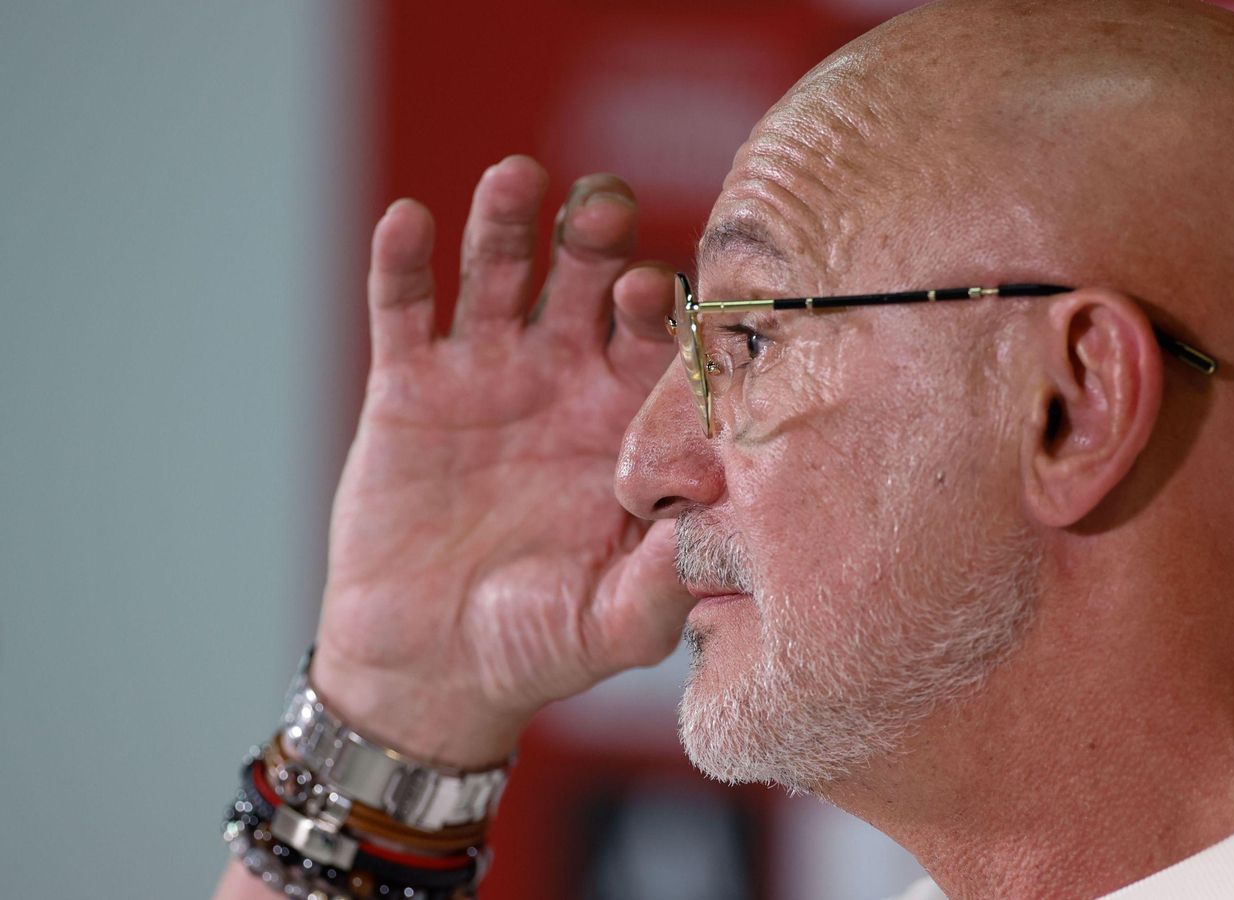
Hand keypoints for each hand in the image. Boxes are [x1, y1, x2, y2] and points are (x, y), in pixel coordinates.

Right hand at [311, 156, 692, 766]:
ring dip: (506, 222)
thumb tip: (721, 524)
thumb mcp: (619, 621)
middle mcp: (566, 379)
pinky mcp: (408, 386)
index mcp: (629, 420)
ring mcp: (487, 373)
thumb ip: (667, 576)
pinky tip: (409, 220)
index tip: (657, 295)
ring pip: (499, 273)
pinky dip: (402, 266)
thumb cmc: (544, 643)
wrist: (434, 669)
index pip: (660, 338)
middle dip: (598, 238)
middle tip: (604, 206)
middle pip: (588, 279)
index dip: (663, 311)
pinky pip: (404, 311)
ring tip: (516, 180)